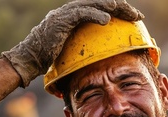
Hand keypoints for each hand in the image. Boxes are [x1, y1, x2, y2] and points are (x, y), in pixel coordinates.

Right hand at [2, 0, 142, 86]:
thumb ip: (85, 43)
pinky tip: (107, 19)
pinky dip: (95, 15)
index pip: (101, 7)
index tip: (134, 17)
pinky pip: (81, 14)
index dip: (119, 10)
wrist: (29, 59)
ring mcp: (65, 13)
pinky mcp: (61, 20)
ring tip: (129, 12)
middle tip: (138, 15)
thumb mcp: (72, 49)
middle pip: (101, 2)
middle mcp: (71, 10)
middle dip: (122, 7)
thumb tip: (102, 52)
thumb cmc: (48, 57)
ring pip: (94, 4)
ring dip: (113, 8)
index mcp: (75, 15)